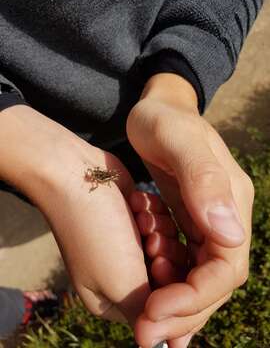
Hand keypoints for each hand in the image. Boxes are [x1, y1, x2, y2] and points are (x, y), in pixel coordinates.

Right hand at [0, 105, 150, 326]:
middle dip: (165, 254)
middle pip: (169, 275)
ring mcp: (130, 245)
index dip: (171, 288)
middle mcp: (124, 274)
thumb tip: (169, 341)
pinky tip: (138, 203)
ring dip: (160, 231)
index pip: (161, 309)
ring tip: (140, 218)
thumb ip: (149, 313)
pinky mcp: (136, 221)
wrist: (77, 178)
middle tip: (148, 238)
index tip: (159, 262)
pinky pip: (162, 223)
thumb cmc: (95, 233)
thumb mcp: (121, 282)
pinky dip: (154, 214)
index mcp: (114, 299)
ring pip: (169, 245)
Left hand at [126, 74, 253, 346]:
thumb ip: (205, 181)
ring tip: (145, 317)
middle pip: (214, 282)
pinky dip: (170, 284)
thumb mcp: (179, 139)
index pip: (225, 268)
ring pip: (200, 279)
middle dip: (183, 311)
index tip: (156, 312)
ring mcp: (208, 222)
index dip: (195, 297)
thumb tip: (230, 234)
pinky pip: (185, 264)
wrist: (157, 111)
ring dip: (175, 303)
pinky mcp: (189, 222)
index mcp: (231, 202)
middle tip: (145, 332)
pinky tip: (152, 293)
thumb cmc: (164, 119)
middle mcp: (225, 218)